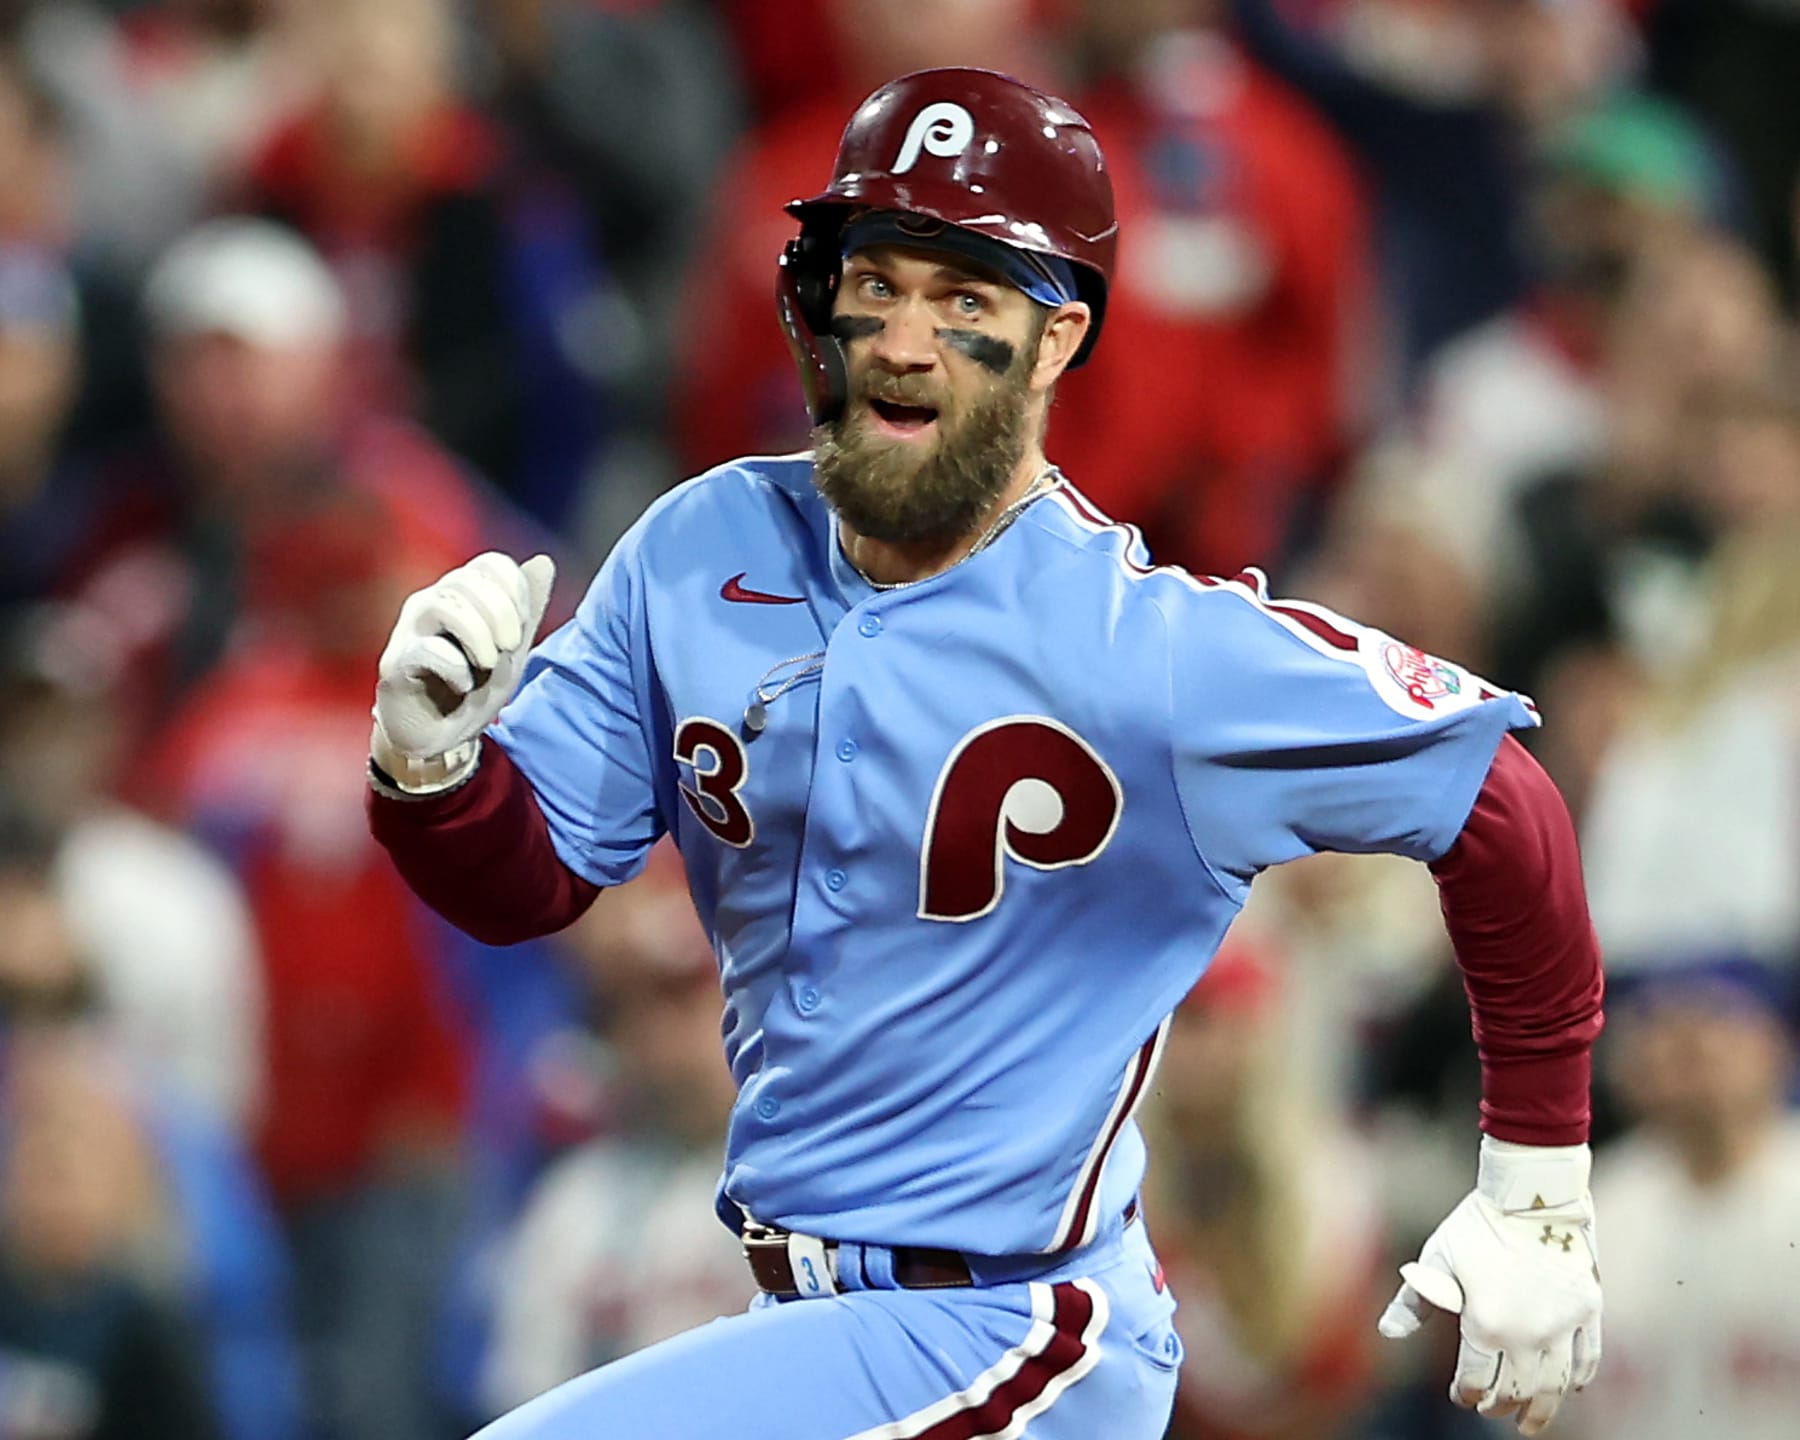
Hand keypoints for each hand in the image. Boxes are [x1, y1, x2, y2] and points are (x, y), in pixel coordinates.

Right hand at [371, 552, 555, 789]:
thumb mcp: (512, 649)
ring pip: (444, 604)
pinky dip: (456, 668)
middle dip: (502, 614)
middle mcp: (431, 602)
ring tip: (488, 664)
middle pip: (469, 580)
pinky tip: (463, 685)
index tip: (522, 628)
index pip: (492, 564)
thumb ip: (527, 609)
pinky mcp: (395, 664)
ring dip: (479, 636)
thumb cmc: (474, 686)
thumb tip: (544, 561)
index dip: (516, 591)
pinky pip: (428, 650)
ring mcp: (409, 631)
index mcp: (461, 594)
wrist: (441, 736)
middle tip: (510, 648)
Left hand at [1379, 1138, 1601, 1435]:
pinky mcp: (1589, 1311)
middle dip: (1501, 1407)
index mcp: (1486, 1325)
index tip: (1461, 1396)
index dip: (1466, 1395)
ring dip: (1543, 1408)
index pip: (1475, 1382)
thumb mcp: (1438, 1258)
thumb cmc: (1477, 1223)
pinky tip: (1570, 1387)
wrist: (1532, 1191)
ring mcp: (1563, 1326)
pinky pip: (1588, 1358)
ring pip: (1555, 1385)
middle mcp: (1528, 1335)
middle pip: (1517, 1391)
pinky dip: (1578, 1378)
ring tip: (1530, 1423)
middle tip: (1495, 1413)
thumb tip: (1387, 1332)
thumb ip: (1415, 1302)